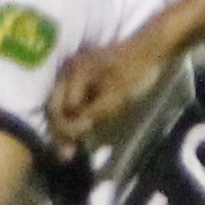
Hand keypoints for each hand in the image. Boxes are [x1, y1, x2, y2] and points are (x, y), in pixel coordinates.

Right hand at [47, 30, 166, 146]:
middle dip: (59, 131)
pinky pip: (71, 98)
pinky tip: (80, 130)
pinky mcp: (82, 74)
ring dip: (65, 124)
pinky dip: (74, 115)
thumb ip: (94, 113)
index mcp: (75, 74)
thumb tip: (73, 132)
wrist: (150, 48)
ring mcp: (73, 71)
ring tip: (68, 150)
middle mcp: (68, 70)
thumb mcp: (117, 97)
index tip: (71, 149)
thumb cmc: (135, 73)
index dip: (66, 130)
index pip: (60, 109)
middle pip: (54, 106)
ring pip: (61, 104)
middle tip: (65, 156)